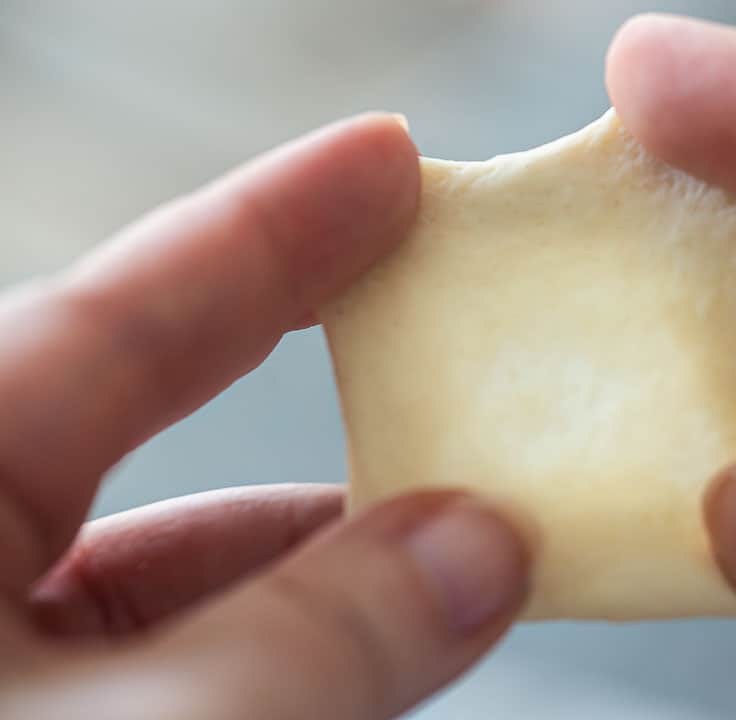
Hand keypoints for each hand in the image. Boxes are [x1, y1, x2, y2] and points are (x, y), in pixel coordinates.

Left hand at [0, 115, 528, 718]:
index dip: (269, 226)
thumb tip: (481, 549)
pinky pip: (177, 651)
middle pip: (154, 417)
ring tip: (465, 540)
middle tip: (449, 326)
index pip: (119, 316)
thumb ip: (316, 637)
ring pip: (181, 562)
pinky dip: (290, 643)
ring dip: (330, 552)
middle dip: (317, 378)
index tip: (388, 159)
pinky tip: (384, 644)